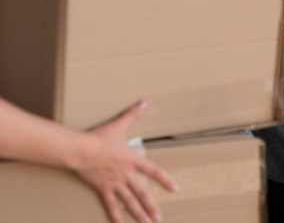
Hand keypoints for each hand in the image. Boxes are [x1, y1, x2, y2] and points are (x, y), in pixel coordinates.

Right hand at [74, 100, 177, 222]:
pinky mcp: (102, 189)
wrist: (82, 150)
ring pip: (129, 202)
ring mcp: (114, 183)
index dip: (164, 180)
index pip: (153, 171)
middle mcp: (126, 174)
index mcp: (133, 159)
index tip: (175, 188)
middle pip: (142, 193)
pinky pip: (111, 206)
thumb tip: (146, 100)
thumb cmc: (101, 137)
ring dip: (138, 214)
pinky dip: (116, 217)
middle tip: (159, 218)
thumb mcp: (120, 123)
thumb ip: (134, 112)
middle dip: (151, 206)